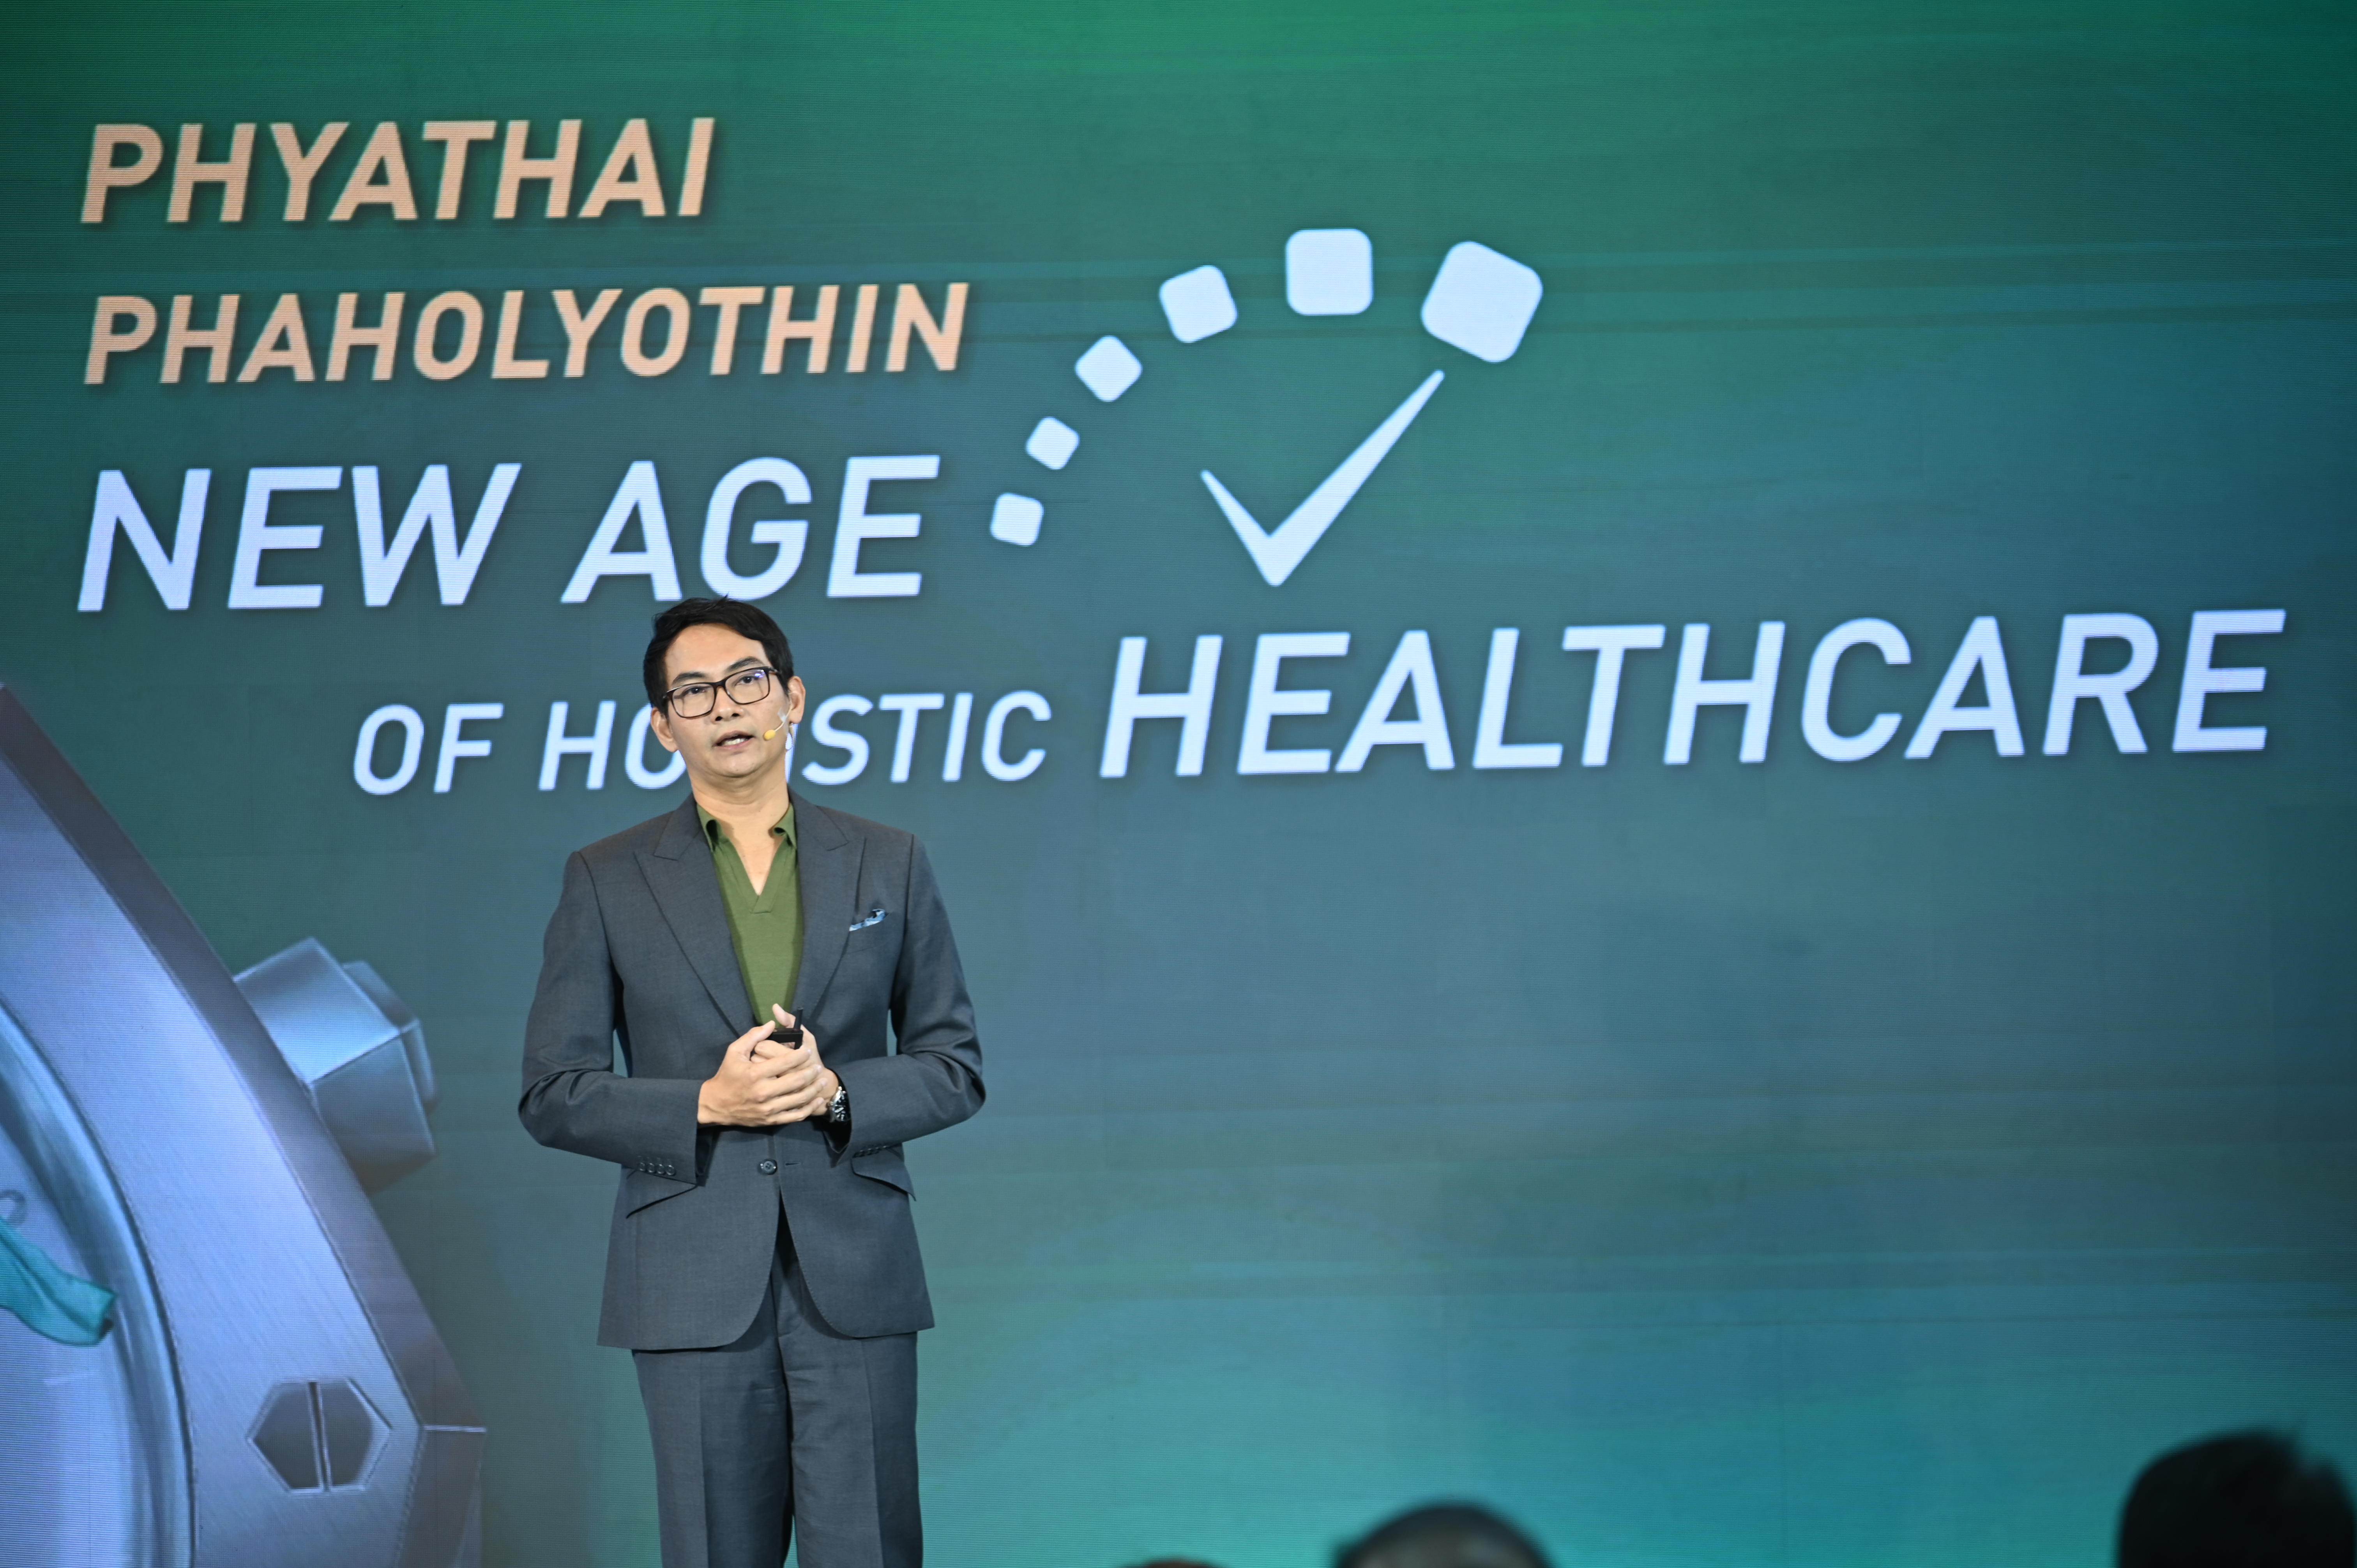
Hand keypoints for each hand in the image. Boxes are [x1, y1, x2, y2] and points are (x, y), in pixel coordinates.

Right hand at [696, 1007, 837, 1126]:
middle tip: (818, 1066)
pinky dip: (809, 1109)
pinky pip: (795, 1116)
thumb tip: (772, 1023)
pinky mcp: (770, 1120)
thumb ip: (753, 1036)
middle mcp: (763, 1092)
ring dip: (814, 1090)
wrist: (716, 1105)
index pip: (784, 1062)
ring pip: (798, 1099)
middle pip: (795, 1081)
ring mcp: (768, 1108)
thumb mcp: (734, 1052)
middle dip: (810, 1072)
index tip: (808, 1050)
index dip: (800, 1055)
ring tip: (822, 1080)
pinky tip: (817, 1100)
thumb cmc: (727, 1075)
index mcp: (755, 1074)